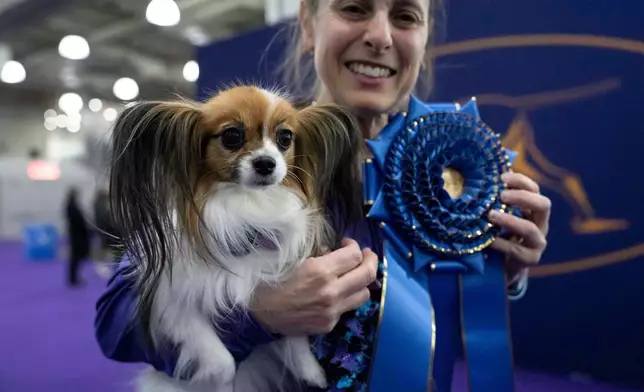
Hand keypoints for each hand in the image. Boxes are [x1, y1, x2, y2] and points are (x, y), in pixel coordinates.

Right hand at [250, 238, 377, 334]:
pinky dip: (345, 298)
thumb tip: (334, 251)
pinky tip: (333, 294)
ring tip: (353, 275)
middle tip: (366, 255)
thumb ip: (319, 255)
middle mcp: (331, 292)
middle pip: (367, 274)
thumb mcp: (293, 259)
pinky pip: (346, 309)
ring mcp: (332, 312)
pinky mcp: (328, 325)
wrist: (256, 314)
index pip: (355, 255)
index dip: (355, 246)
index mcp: (321, 271)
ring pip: (364, 295)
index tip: (347, 244)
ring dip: (361, 282)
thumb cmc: (270, 281)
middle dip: (370, 261)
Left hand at [488, 172, 550, 283]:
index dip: (521, 181)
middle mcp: (540, 223)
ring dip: (510, 220)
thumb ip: (497, 200)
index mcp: (534, 209)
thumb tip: (484, 176)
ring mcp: (537, 242)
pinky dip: (501, 243)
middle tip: (502, 196)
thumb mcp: (502, 215)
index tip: (502, 178)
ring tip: (491, 215)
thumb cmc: (502, 234)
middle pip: (543, 205)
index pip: (534, 189)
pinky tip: (488, 240)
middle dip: (523, 197)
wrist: (505, 266)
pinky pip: (517, 250)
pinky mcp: (530, 259)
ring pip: (530, 229)